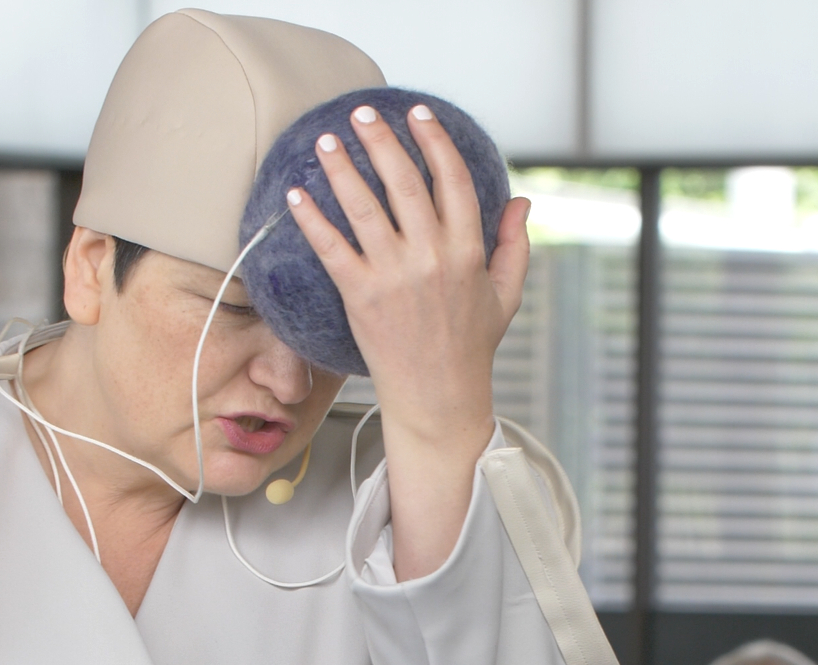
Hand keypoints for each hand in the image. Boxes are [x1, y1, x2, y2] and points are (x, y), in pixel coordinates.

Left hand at [286, 103, 533, 579]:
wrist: (438, 398)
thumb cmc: (470, 348)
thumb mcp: (505, 294)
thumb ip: (514, 245)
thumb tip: (522, 200)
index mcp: (467, 251)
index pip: (453, 180)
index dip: (435, 141)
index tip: (419, 114)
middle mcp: (431, 257)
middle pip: (405, 182)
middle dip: (383, 140)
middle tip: (363, 113)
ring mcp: (393, 276)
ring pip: (364, 207)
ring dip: (343, 169)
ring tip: (327, 141)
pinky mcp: (360, 297)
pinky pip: (332, 248)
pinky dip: (312, 219)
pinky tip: (296, 195)